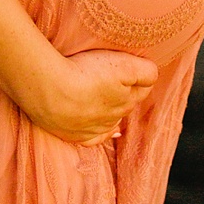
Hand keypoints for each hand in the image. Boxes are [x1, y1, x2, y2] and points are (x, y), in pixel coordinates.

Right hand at [36, 45, 157, 144]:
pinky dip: (105, 134)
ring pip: (112, 120)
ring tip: (108, 97)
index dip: (139, 75)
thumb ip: (144, 71)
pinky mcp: (74, 135)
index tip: (134, 67)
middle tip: (117, 77)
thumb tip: (154, 76)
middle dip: (126, 92)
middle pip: (127, 103)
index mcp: (126, 99)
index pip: (143, 87)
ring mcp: (94, 128)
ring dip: (113, 110)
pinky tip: (112, 132)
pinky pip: (96, 139)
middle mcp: (114, 117)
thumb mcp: (123, 64)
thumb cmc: (85, 73)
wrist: (50, 91)